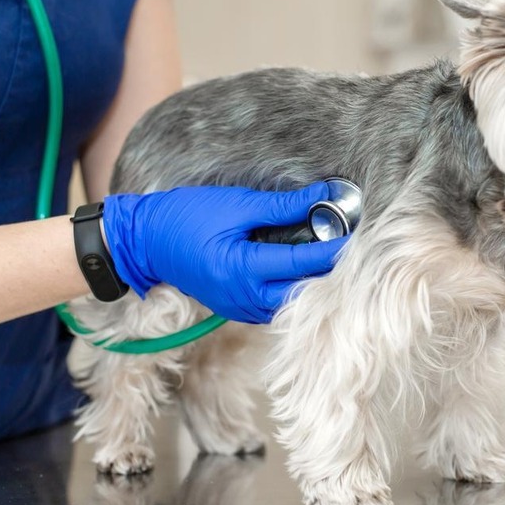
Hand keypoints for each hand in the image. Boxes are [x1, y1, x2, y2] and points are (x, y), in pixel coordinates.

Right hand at [102, 182, 347, 322]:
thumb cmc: (186, 217)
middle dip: (329, 274)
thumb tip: (325, 196)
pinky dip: (292, 290)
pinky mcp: (236, 308)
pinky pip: (274, 305)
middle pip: (302, 293)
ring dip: (312, 285)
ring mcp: (240, 308)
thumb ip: (284, 206)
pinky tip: (306, 272)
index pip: (303, 263)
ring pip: (290, 304)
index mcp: (243, 270)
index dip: (335, 250)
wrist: (143, 242)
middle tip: (356, 251)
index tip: (360, 235)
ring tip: (336, 261)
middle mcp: (244, 297)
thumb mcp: (236, 204)